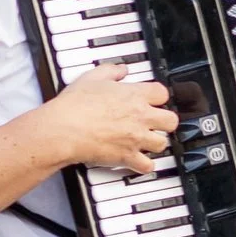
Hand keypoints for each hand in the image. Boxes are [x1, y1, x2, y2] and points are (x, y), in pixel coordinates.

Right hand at [38, 63, 176, 171]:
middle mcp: (140, 117)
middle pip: (171, 120)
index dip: (158, 96)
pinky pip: (148, 166)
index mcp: (134, 95)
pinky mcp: (127, 157)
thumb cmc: (75, 105)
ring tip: (147, 141)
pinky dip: (145, 165)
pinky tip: (140, 162)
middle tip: (155, 122)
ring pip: (162, 143)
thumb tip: (121, 70)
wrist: (64, 129)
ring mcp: (136, 138)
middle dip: (164, 121)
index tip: (152, 99)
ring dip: (156, 142)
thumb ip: (111, 71)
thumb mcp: (92, 77)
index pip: (162, 93)